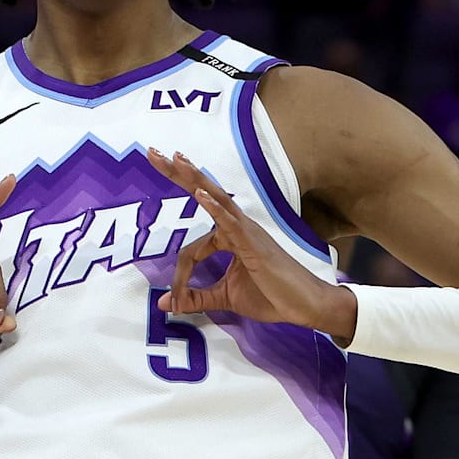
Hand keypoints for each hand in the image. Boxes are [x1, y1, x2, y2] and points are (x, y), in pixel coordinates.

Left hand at [145, 148, 348, 334]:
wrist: (306, 306)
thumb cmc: (273, 296)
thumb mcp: (226, 299)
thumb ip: (196, 298)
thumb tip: (164, 304)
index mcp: (229, 237)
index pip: (192, 249)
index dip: (180, 277)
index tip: (176, 301)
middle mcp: (237, 226)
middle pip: (203, 193)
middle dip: (177, 173)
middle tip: (153, 152)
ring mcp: (247, 231)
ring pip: (216, 198)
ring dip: (194, 178)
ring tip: (175, 158)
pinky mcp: (254, 243)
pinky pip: (231, 222)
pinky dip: (215, 207)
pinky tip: (200, 194)